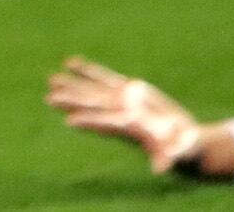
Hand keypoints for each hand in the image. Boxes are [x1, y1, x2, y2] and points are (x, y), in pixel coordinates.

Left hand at [49, 57, 214, 176]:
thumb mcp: (178, 153)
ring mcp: (123, 101)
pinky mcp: (130, 90)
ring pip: (93, 90)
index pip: (106, 126)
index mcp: (131, 130)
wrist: (185, 140)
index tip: (70, 122)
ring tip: (52, 79)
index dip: (89, 123)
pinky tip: (71, 63)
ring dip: (73, 84)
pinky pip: (105, 78)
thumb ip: (169, 158)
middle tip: (49, 99)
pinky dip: (89, 71)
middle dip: (72, 102)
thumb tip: (160, 170)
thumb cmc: (182, 149)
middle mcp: (121, 115)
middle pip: (93, 107)